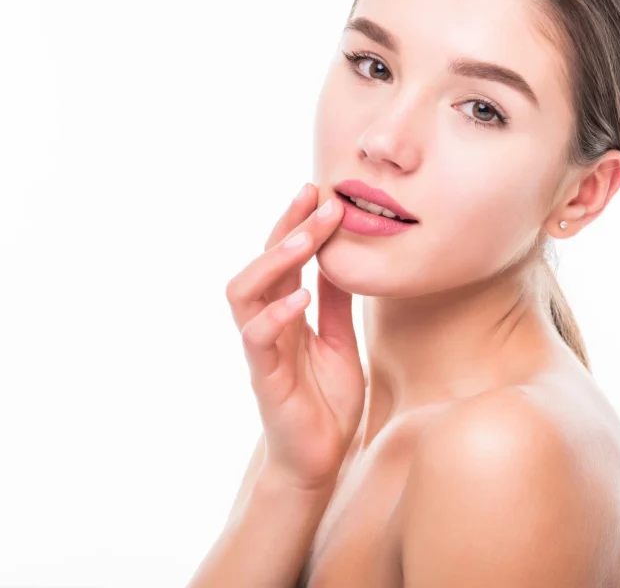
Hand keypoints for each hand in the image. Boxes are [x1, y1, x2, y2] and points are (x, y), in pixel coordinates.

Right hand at [225, 184, 365, 491]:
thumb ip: (336, 303)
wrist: (321, 458)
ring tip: (305, 240)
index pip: (284, 257)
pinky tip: (302, 297)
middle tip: (314, 198)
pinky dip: (276, 314)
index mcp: (287, 312)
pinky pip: (257, 338)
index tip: (320, 192)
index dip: (296, 222)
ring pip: (246, 292)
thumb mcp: (340, 340)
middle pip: (262, 262)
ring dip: (274, 261)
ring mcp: (262, 348)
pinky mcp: (263, 377)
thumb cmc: (327, 400)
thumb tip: (341, 258)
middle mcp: (268, 323)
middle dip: (285, 226)